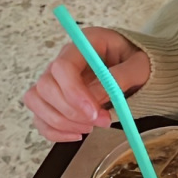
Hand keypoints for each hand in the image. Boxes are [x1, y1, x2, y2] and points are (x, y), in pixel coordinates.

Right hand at [23, 28, 149, 141]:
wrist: (137, 67)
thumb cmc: (138, 61)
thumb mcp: (139, 65)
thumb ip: (118, 78)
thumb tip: (93, 99)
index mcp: (86, 43)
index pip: (63, 66)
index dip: (73, 92)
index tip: (93, 111)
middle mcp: (65, 58)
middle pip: (46, 86)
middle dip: (70, 111)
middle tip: (99, 122)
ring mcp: (56, 78)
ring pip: (37, 101)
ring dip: (60, 121)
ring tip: (90, 128)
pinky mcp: (54, 97)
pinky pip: (40, 117)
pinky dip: (54, 131)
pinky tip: (76, 134)